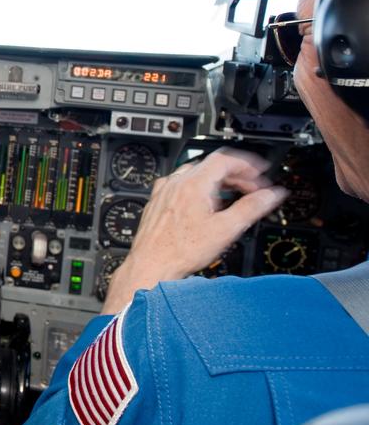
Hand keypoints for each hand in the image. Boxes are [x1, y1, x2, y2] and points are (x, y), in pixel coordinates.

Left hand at [101, 148, 287, 313]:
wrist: (152, 265)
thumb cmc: (180, 251)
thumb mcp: (225, 229)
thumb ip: (252, 208)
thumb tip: (272, 195)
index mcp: (193, 184)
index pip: (225, 159)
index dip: (247, 164)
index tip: (261, 172)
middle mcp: (175, 183)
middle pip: (211, 166)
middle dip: (236, 174)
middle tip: (253, 188)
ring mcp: (165, 191)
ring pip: (196, 174)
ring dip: (218, 181)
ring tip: (234, 196)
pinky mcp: (158, 201)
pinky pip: (183, 185)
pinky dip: (201, 189)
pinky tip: (207, 204)